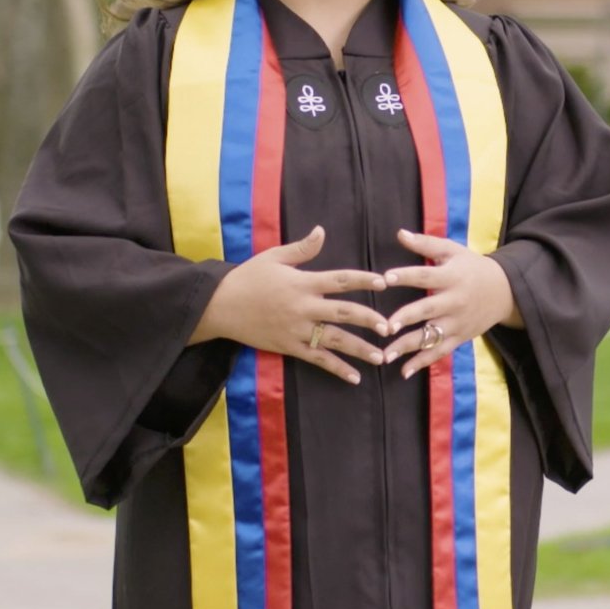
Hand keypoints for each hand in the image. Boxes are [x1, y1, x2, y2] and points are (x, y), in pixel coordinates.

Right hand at [189, 226, 388, 383]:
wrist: (219, 306)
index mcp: (303, 282)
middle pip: (343, 313)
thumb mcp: (273, 258)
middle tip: (390, 327)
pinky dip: (337, 369)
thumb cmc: (247, 278)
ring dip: (360, 349)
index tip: (384, 283)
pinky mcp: (289, 347)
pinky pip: (317, 360)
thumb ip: (302, 248)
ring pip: (334, 340)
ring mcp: (297, 330)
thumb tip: (322, 231)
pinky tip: (354, 377)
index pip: (341, 280)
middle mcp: (304, 307)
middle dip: (369, 319)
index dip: (364, 280)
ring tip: (381, 356)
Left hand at [382, 228, 521, 378]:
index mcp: (451, 277)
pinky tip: (404, 371)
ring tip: (385, 355)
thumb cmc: (472, 267)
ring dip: (407, 347)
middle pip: (428, 309)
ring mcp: (457, 323)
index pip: (426, 275)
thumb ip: (426, 243)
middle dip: (407, 317)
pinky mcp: (459, 338)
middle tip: (386, 326)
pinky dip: (422, 363)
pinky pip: (439, 352)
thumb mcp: (453, 251)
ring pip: (431, 336)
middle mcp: (454, 301)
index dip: (406, 275)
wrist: (506, 291)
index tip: (385, 278)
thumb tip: (399, 233)